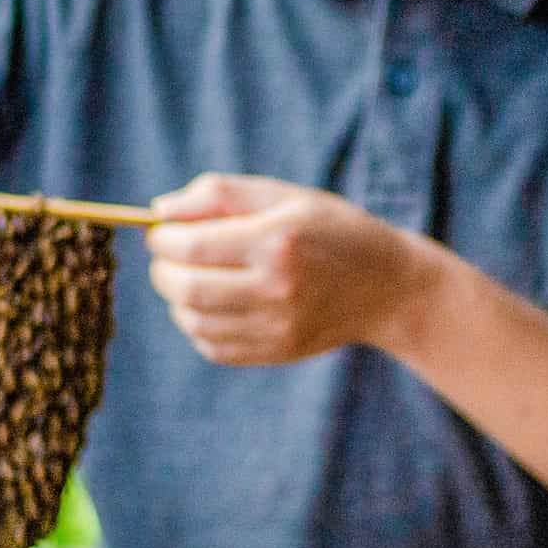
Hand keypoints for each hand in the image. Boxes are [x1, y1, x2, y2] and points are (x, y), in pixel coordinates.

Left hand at [146, 174, 443, 365]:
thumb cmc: (331, 230)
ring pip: (194, 321)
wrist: (388, 287)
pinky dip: (198, 325)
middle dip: (163, 271)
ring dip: (178, 299)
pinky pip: (213, 346)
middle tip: (167, 258)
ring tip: (193, 278)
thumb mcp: (284, 196)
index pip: (191, 247)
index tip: (161, 231)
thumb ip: (221, 195)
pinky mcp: (277, 352)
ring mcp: (277, 327)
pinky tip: (214, 305)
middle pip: (187, 289)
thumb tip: (159, 210)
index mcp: (277, 241)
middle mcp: (277, 288)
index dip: (162, 238)